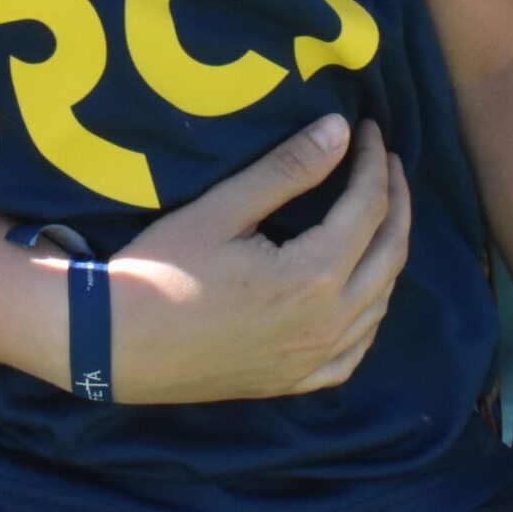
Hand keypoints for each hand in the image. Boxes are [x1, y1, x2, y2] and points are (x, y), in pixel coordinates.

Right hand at [106, 116, 409, 403]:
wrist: (117, 344)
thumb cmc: (163, 268)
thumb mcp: (222, 207)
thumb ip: (287, 169)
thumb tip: (341, 130)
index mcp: (313, 277)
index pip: (367, 208)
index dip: (373, 163)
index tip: (370, 129)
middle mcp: (327, 324)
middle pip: (389, 254)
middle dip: (395, 200)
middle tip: (387, 161)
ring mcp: (314, 360)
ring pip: (381, 302)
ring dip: (388, 251)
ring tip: (379, 210)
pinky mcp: (295, 382)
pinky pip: (356, 348)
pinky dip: (372, 310)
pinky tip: (363, 292)